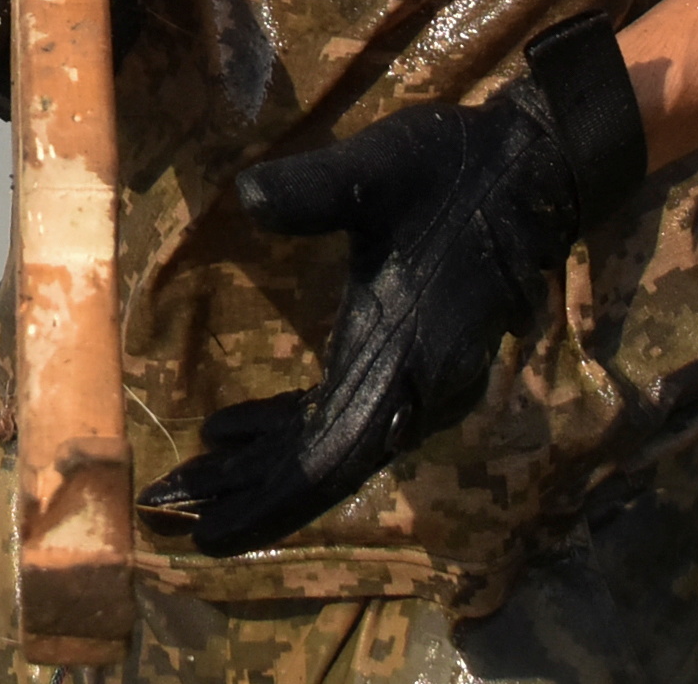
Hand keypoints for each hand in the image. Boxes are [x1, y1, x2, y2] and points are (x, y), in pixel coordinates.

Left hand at [142, 17, 644, 554]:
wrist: (528, 167)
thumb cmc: (448, 168)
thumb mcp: (376, 168)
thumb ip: (313, 189)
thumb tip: (250, 196)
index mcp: (401, 355)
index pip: (327, 459)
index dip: (267, 499)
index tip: (207, 531)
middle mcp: (412, 387)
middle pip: (321, 467)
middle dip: (248, 490)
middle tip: (169, 500)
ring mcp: (417, 381)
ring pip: (332, 447)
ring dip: (264, 463)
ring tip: (193, 471)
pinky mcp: (413, 362)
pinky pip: (346, 417)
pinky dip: (290, 430)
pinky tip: (237, 426)